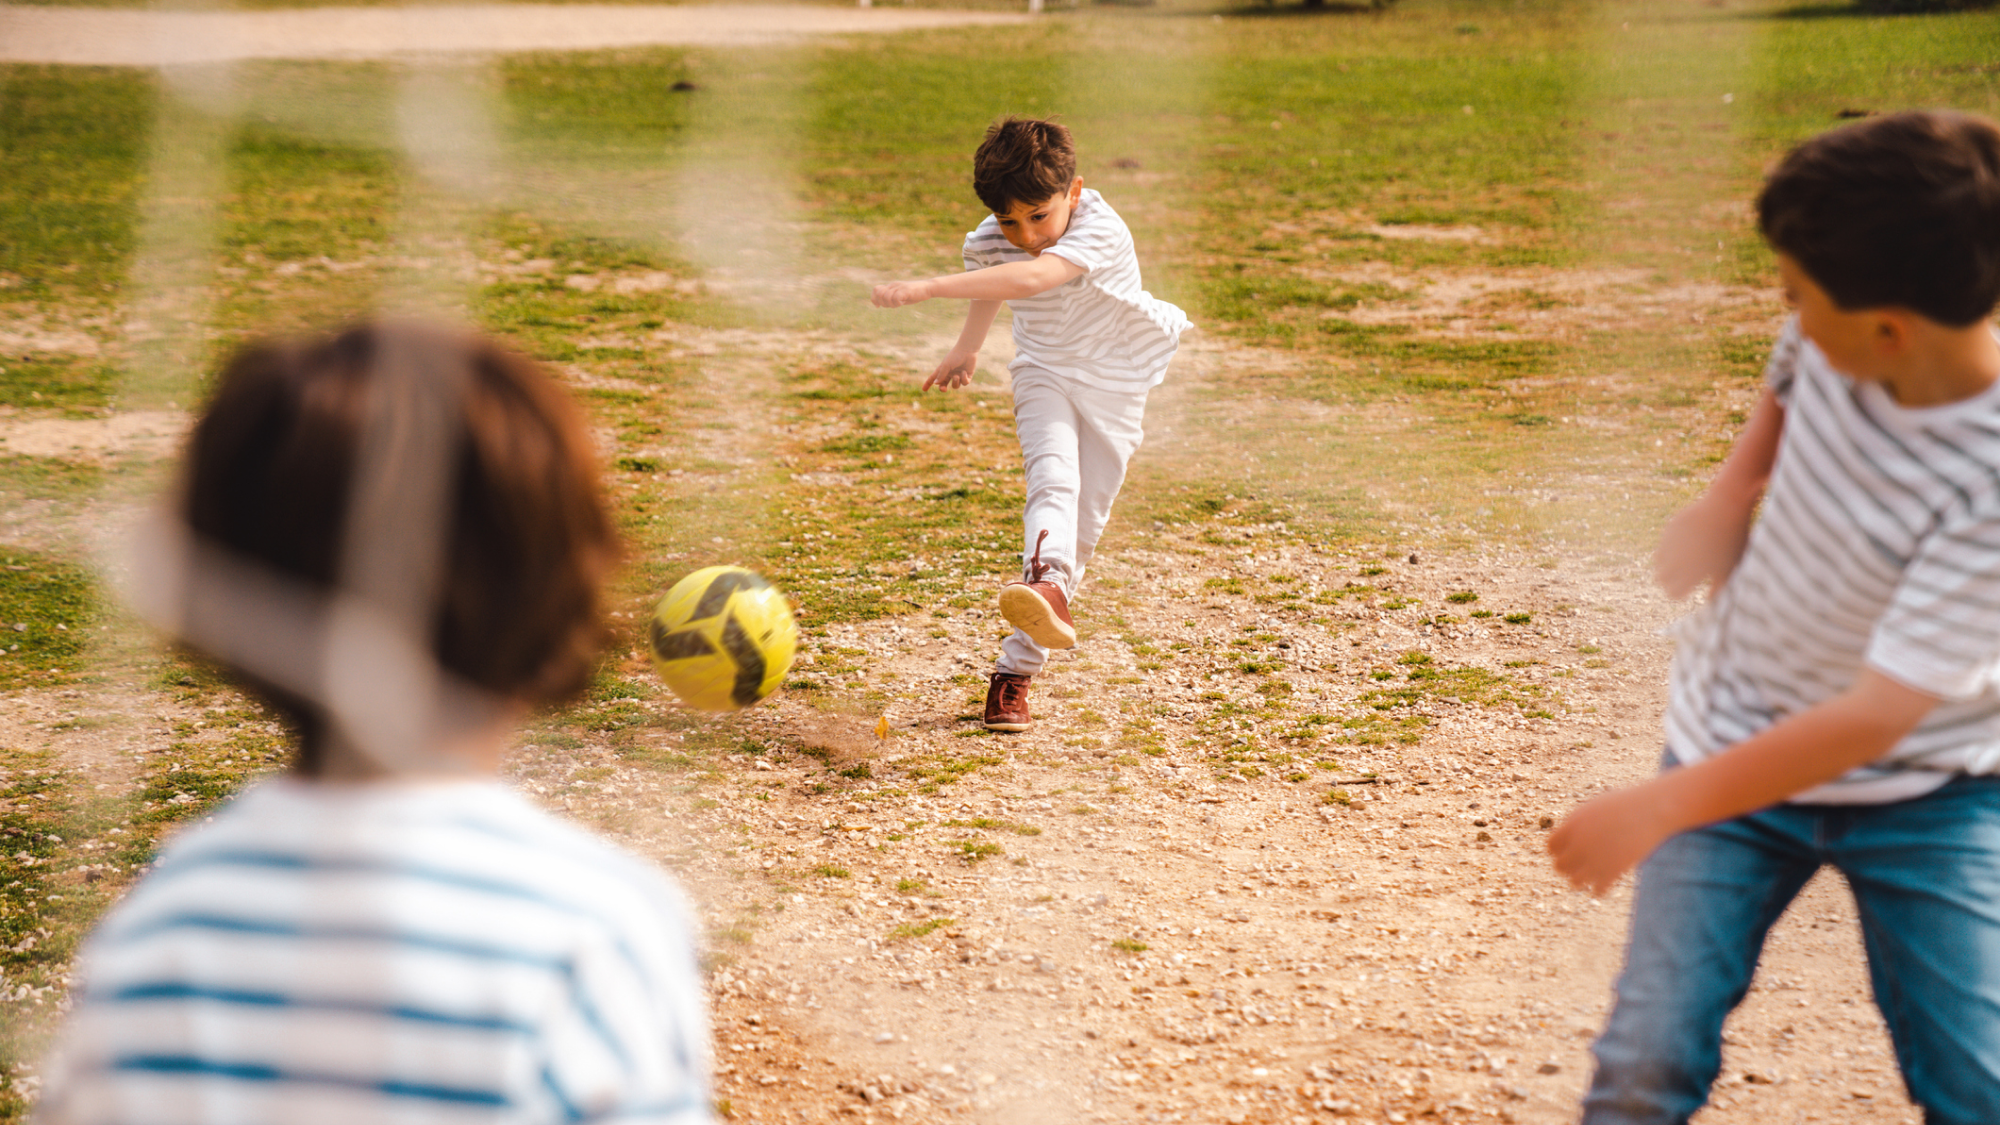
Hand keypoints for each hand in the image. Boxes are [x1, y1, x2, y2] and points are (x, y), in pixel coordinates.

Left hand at [871, 279, 933, 308]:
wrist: (928, 288)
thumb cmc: (915, 294)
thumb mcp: (901, 296)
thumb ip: (892, 298)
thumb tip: (881, 304)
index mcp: (891, 286)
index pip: (876, 289)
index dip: (874, 299)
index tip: (878, 306)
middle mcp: (893, 285)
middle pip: (879, 294)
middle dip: (883, 303)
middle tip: (892, 305)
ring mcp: (899, 287)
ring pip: (886, 296)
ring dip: (891, 304)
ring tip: (899, 304)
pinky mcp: (905, 290)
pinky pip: (895, 297)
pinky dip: (897, 303)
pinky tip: (903, 303)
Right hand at [924, 350, 974, 390]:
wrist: (967, 350)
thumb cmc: (955, 356)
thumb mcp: (946, 365)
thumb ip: (941, 375)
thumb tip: (935, 383)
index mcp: (943, 370)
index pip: (934, 378)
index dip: (928, 384)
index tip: (923, 390)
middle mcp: (950, 374)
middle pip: (944, 385)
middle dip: (943, 388)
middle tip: (944, 389)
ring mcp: (959, 375)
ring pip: (955, 386)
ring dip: (955, 382)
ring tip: (957, 376)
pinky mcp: (967, 376)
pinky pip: (964, 383)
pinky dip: (964, 379)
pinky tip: (964, 372)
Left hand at [1547, 785, 1676, 895]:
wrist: (1652, 809)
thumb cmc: (1624, 805)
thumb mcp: (1594, 808)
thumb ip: (1576, 825)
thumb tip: (1564, 843)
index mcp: (1572, 825)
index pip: (1551, 847)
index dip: (1559, 850)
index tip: (1570, 851)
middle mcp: (1579, 843)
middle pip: (1560, 866)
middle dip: (1569, 866)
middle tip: (1582, 864)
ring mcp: (1595, 858)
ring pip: (1575, 882)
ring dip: (1582, 879)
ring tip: (1593, 874)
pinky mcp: (1613, 871)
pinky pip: (1597, 890)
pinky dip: (1600, 888)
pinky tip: (1607, 881)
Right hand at [1654, 493, 1751, 599]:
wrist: (1726, 507)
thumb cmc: (1733, 542)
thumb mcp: (1730, 568)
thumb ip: (1718, 588)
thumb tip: (1712, 605)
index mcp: (1690, 574)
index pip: (1672, 594)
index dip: (1680, 593)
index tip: (1688, 589)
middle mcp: (1674, 561)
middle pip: (1661, 580)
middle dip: (1670, 580)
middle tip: (1684, 576)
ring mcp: (1669, 545)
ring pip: (1658, 563)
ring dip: (1667, 565)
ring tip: (1683, 561)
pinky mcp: (1668, 530)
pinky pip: (1662, 545)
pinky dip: (1669, 548)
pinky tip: (1686, 543)